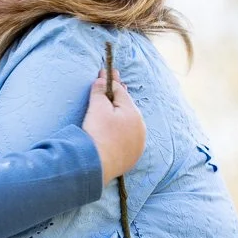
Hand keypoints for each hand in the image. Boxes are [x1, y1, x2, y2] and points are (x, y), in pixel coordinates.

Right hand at [82, 70, 145, 184]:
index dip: (110, 81)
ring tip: (114, 108)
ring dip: (122, 115)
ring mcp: (138, 143)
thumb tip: (101, 81)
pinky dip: (122, 131)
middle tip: (112, 83)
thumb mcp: (97, 108)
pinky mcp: (133, 156)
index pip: (120, 91)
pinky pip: (128, 138)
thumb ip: (100, 92)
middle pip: (127, 107)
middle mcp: (140, 127)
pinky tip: (117, 131)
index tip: (104, 72)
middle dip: (118, 96)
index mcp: (133, 112)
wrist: (97, 165)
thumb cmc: (98, 134)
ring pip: (129, 123)